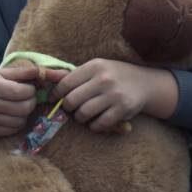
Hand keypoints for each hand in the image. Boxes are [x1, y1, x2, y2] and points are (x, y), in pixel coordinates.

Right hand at [0, 64, 43, 136]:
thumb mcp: (1, 74)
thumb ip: (22, 72)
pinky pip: (14, 129)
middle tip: (29, 98)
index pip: (21, 92)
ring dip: (26, 113)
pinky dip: (18, 123)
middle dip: (32, 102)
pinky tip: (14, 115)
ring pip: (21, 120)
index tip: (30, 89)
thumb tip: (41, 71)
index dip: (31, 91)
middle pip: (24, 108)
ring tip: (21, 106)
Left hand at [51, 58, 169, 132]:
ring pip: (83, 114)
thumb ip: (72, 74)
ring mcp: (114, 95)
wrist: (145, 83)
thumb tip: (45, 75)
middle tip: (73, 108)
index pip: (66, 83)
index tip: (56, 100)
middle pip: (72, 101)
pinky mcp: (123, 109)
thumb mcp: (96, 69)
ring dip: (81, 118)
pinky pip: (99, 124)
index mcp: (95, 66)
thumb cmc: (114, 75)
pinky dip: (94, 126)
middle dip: (69, 108)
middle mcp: (104, 79)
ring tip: (85, 115)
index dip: (57, 94)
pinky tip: (96, 121)